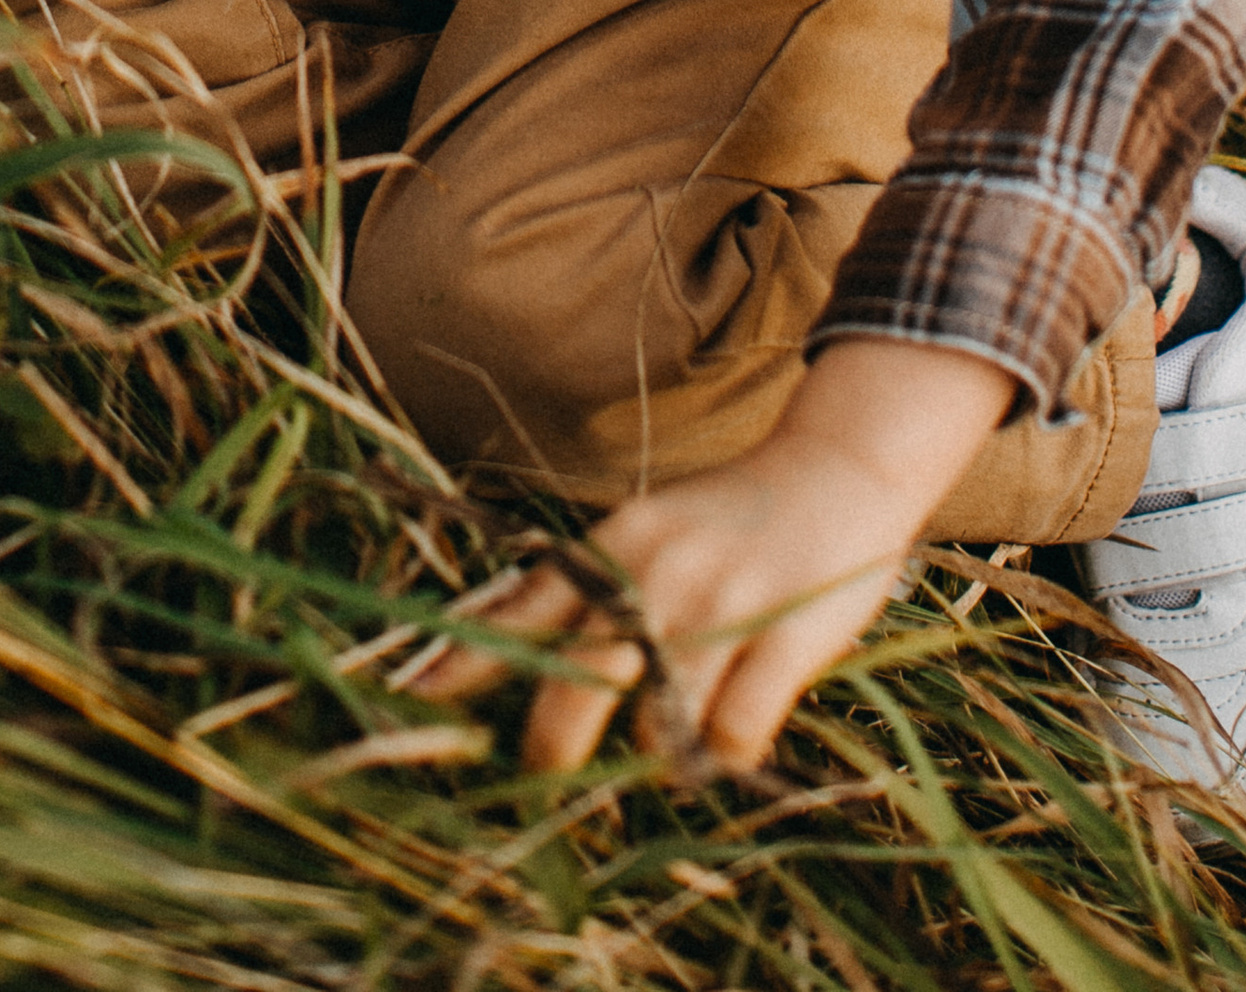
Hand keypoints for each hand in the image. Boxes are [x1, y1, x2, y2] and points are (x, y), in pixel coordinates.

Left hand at [404, 336, 1011, 774]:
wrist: (838, 471)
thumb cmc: (731, 521)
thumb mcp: (646, 534)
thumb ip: (589, 591)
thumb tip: (516, 649)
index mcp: (612, 547)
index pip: (522, 611)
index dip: (464, 663)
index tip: (407, 700)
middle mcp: (653, 576)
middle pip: (576, 686)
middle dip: (553, 749)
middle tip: (549, 774)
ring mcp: (717, 610)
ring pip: (656, 729)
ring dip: (661, 756)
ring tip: (680, 737)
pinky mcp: (779, 640)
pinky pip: (730, 739)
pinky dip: (724, 756)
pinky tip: (733, 734)